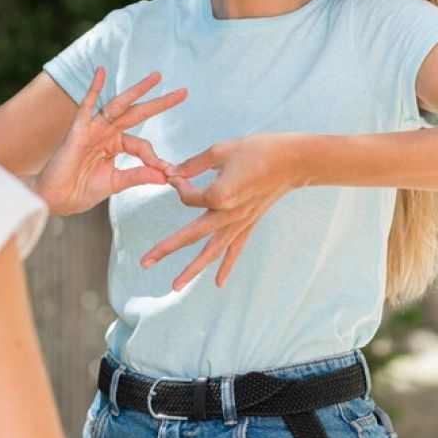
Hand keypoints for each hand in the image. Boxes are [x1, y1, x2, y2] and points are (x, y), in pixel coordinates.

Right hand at [34, 68, 186, 215]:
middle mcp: (107, 133)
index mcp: (115, 146)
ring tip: (157, 77)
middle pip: (138, 114)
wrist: (57, 200)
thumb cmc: (81, 191)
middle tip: (183, 92)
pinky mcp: (78, 131)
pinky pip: (86, 106)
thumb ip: (139, 176)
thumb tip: (166, 176)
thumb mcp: (116, 183)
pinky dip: (93, 88)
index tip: (168, 172)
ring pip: (119, 105)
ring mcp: (93, 129)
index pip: (142, 145)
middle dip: (160, 103)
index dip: (155, 158)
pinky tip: (100, 71)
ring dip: (138, 90)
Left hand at [140, 135, 296, 289]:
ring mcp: (240, 222)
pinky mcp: (249, 224)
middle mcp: (228, 214)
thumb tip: (172, 172)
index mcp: (219, 194)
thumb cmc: (257, 150)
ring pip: (212, 251)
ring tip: (175, 286)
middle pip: (191, 235)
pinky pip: (235, 250)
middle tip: (144, 262)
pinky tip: (218, 284)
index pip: (187, 196)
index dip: (178, 184)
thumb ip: (193, 164)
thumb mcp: (221, 151)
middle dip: (165, 249)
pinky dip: (226, 267)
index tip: (176, 174)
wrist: (292, 160)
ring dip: (193, 269)